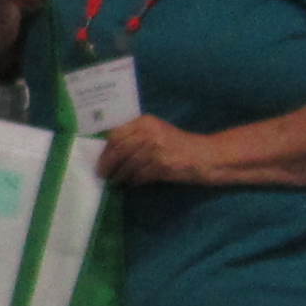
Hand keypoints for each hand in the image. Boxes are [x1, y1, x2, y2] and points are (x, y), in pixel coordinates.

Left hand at [96, 114, 221, 185]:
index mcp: (146, 122)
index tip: (100, 159)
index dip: (105, 150)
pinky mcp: (162, 166)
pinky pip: (139, 176)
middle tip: (102, 174)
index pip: (116, 135)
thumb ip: (136, 136)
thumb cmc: (178, 144)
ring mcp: (156, 149)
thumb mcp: (157, 132)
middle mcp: (149, 133)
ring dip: (119, 176)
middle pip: (118, 150)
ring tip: (116, 181)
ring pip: (127, 166)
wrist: (205, 156)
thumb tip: (108, 150)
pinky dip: (134, 181)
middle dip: (107, 165)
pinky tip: (133, 183)